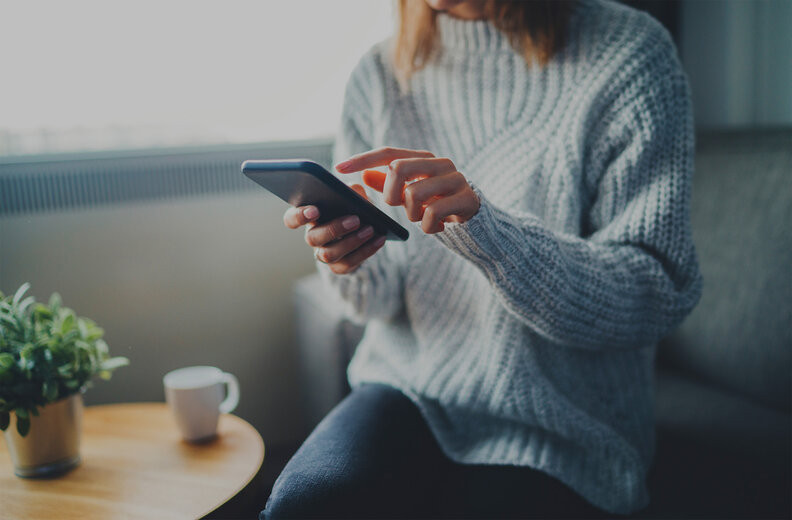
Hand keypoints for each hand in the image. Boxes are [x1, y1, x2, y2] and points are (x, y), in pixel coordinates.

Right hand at [282, 184, 385, 273]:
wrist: (369, 230)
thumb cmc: (355, 207)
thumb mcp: (354, 195)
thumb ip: (351, 189)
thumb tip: (351, 190)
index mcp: (310, 217)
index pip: (292, 219)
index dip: (299, 216)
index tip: (315, 210)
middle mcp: (314, 237)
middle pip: (313, 238)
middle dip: (334, 229)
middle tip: (355, 219)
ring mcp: (324, 254)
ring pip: (329, 254)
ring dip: (351, 242)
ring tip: (370, 230)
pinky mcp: (339, 267)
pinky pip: (349, 263)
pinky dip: (366, 251)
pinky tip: (379, 239)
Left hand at [335, 147, 479, 233]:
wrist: (476, 224)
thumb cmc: (438, 207)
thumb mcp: (411, 196)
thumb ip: (390, 185)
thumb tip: (365, 176)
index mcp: (424, 159)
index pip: (389, 153)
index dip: (363, 159)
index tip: (339, 168)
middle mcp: (440, 163)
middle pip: (399, 168)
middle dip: (390, 193)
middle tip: (399, 207)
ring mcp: (455, 179)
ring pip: (414, 194)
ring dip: (412, 215)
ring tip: (422, 219)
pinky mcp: (467, 198)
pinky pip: (432, 214)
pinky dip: (428, 227)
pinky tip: (436, 228)